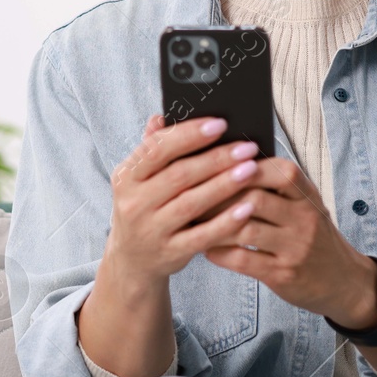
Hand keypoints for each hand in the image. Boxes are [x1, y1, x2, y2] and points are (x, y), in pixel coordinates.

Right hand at [100, 113, 268, 284]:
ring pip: (192, 203)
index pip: (156, 149)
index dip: (189, 135)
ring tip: (251, 169)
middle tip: (246, 147)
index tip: (220, 123)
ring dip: (225, 185)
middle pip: (179, 175)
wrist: (132, 260)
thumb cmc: (144, 208)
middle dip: (216, 158)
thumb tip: (161, 117)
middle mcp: (134, 203)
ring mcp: (151, 230)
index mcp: (125, 177)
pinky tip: (247, 207)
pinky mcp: (170, 252)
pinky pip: (202, 236)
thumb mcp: (138, 180)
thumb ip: (152, 149)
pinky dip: (226, 221)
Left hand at [204, 158, 376, 327]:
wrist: (344, 281)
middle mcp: (304, 219)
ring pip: (245, 229)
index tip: (216, 165)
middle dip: (219, 196)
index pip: (277, 171)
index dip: (244, 166)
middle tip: (192, 195)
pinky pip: (243, 260)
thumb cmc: (315, 237)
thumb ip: (277, 187)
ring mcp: (295, 248)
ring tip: (194, 222)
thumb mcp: (307, 206)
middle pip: (255, 198)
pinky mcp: (283, 274)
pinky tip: (206, 247)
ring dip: (214, 225)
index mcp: (307, 196)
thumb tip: (229, 163)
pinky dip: (219, 252)